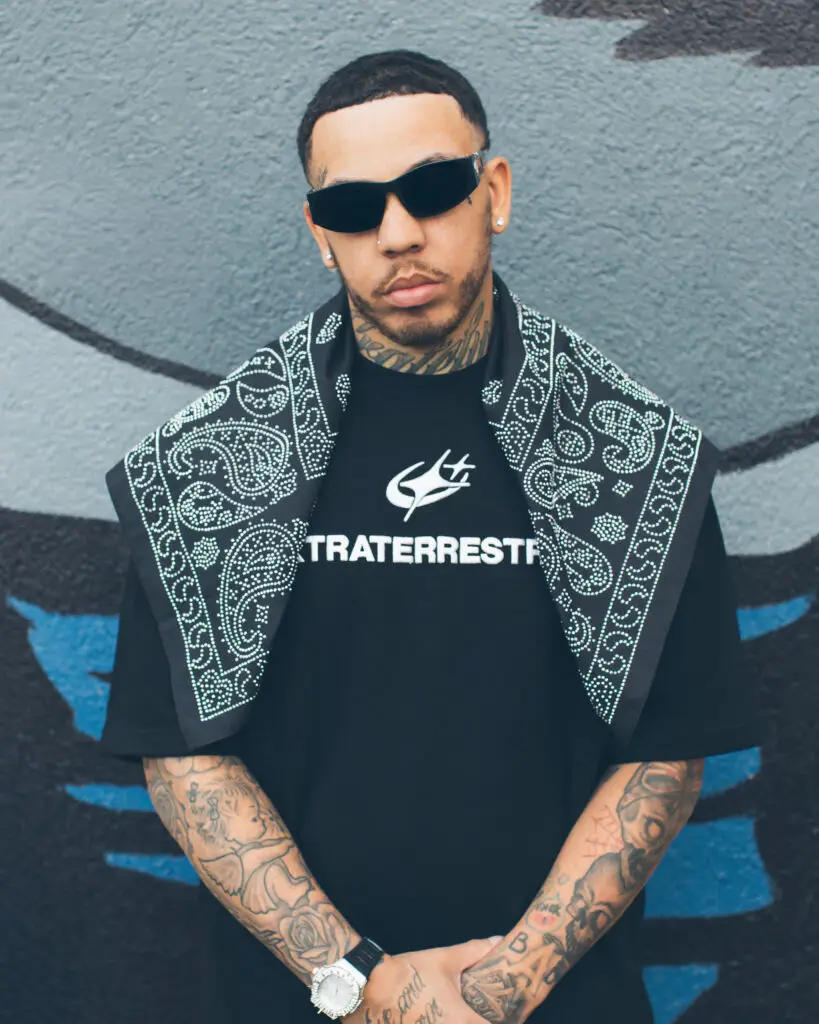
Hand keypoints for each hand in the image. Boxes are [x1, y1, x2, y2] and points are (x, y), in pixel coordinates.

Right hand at [344, 937, 502, 1023]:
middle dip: (476, 1021)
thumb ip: (475, 951)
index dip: (504, 1021)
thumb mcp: (445, 959)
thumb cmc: (409, 974)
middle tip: (475, 1012)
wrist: (368, 988)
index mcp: (462, 1021)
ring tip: (448, 1013)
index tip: (498, 1014)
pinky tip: (432, 1016)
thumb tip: (497, 941)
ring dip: (456, 1022)